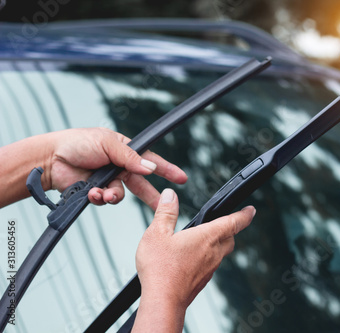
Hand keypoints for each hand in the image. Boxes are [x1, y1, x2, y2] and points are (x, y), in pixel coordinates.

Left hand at [48, 128, 186, 208]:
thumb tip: (149, 169)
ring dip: (114, 195)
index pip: (150, 161)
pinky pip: (106, 200)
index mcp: (124, 151)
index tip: (182, 178)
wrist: (51, 158)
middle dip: (151, 196)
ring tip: (103, 193)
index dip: (166, 170)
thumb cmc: (77, 143)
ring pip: (122, 195)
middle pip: (141, 184)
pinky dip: (100, 198)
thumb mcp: (107, 143)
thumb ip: (130, 157)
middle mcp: (119, 166)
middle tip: (163, 206)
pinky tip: (92, 192)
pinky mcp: (96, 192)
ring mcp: (108, 180)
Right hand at [133, 188, 254, 331]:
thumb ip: (165, 213)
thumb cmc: (161, 269)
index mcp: (207, 237)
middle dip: (230, 229)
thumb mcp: (157, 233)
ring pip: (221, 253)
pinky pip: (210, 266)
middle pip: (230, 238)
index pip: (234, 222)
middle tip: (225, 224)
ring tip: (203, 240)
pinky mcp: (202, 281)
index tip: (251, 210)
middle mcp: (213, 253)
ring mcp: (209, 269)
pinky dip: (206, 259)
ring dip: (217, 245)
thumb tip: (170, 196)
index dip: (244, 215)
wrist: (163, 302)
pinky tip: (191, 259)